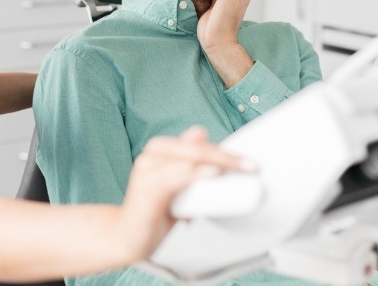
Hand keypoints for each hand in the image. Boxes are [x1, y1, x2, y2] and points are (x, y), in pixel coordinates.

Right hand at [117, 126, 252, 261]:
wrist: (128, 236)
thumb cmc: (154, 210)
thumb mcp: (179, 186)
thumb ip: (192, 166)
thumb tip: (206, 141)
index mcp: (160, 149)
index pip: (197, 142)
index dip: (224, 150)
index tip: (248, 162)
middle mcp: (151, 154)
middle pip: (195, 148)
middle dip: (225, 156)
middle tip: (249, 166)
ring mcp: (146, 170)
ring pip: (187, 159)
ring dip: (215, 162)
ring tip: (236, 169)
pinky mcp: (145, 188)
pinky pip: (174, 177)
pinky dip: (195, 174)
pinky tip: (211, 174)